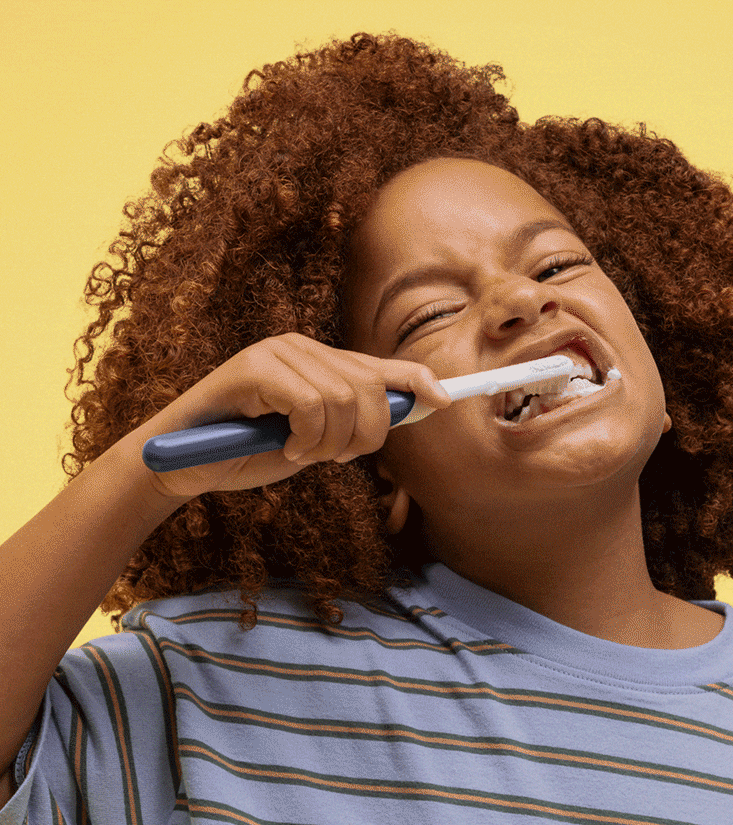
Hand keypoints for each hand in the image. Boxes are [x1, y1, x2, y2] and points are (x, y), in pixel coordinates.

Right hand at [130, 333, 450, 498]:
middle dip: (364, 437)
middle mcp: (302, 347)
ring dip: (329, 444)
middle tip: (332, 459)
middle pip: (372, 389)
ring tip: (301, 453)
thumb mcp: (313, 442)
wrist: (183, 465)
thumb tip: (415, 409)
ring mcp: (277, 352)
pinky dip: (306, 437)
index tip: (445, 400)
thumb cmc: (248, 454)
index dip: (417, 380)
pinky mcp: (253, 367)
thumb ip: (353, 424)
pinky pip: (311, 404)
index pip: (381, 366)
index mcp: (319, 363)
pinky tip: (286, 448)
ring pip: (344, 399)